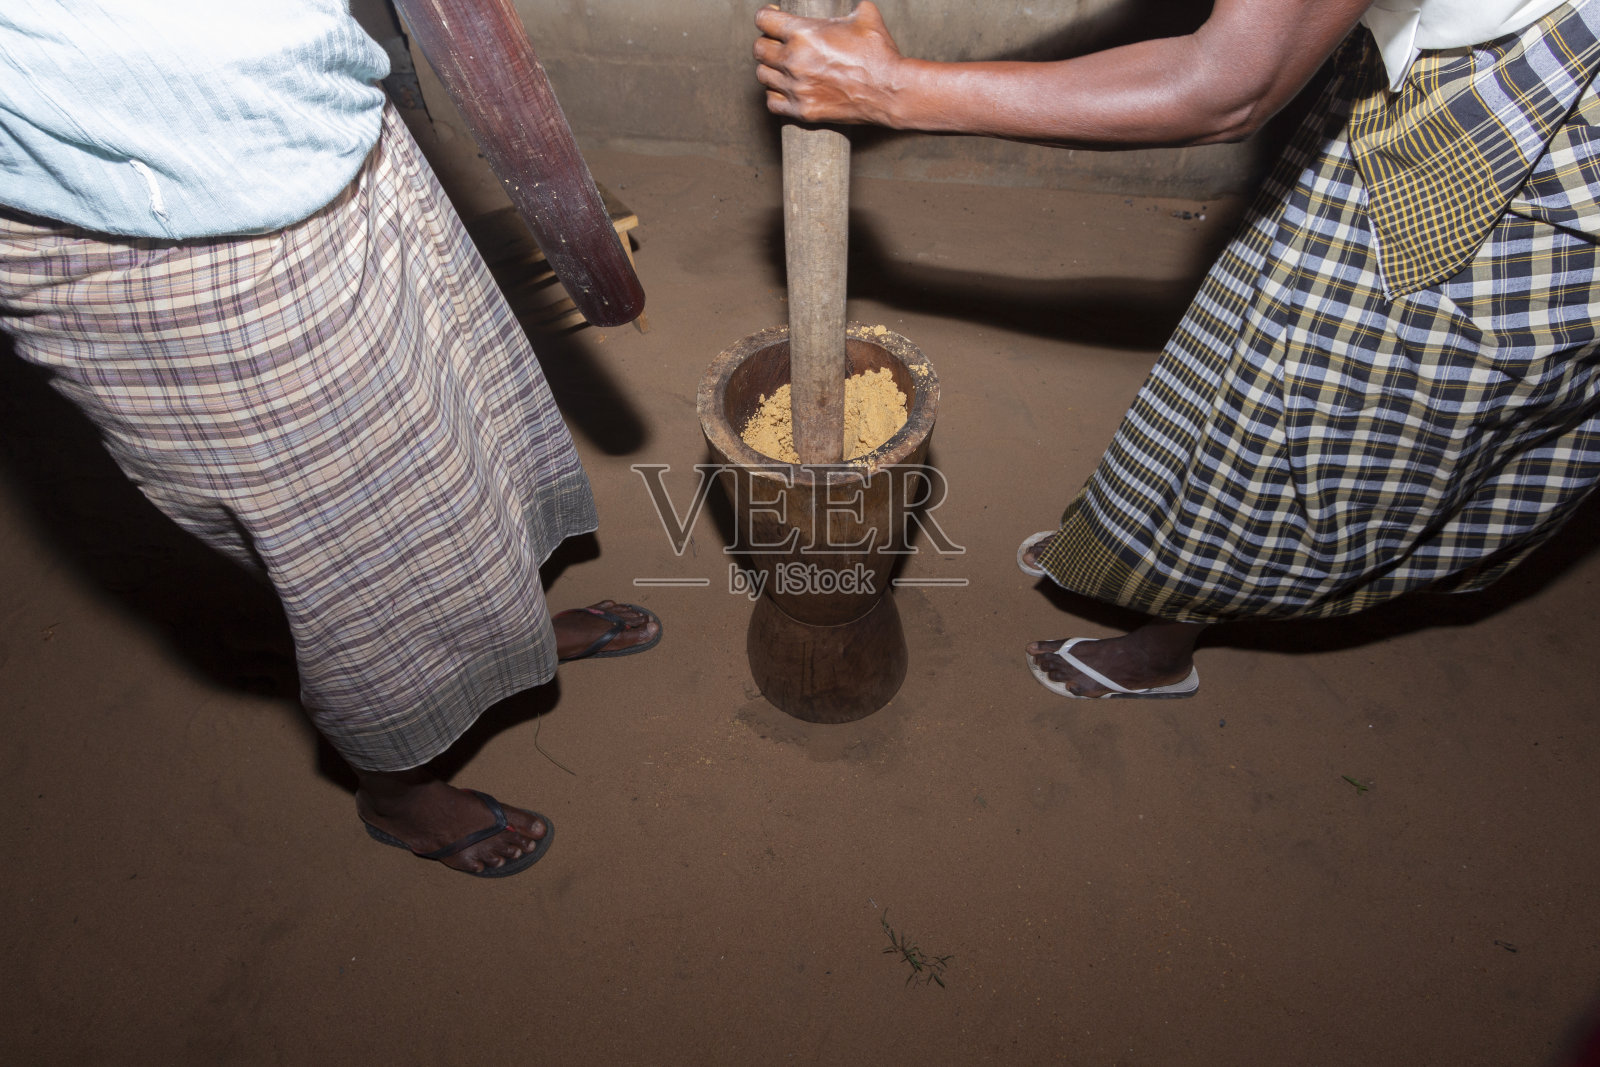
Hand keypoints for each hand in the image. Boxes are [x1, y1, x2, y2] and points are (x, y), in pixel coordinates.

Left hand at [753, 1, 904, 125]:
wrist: (890, 91)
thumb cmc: (878, 53)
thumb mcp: (864, 15)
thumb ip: (847, 4)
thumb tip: (848, 0)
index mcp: (803, 33)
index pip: (763, 20)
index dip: (767, 16)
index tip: (774, 18)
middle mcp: (793, 61)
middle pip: (759, 49)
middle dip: (767, 42)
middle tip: (779, 44)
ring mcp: (796, 88)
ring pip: (763, 75)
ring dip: (771, 69)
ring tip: (784, 66)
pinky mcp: (802, 110)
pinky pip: (772, 102)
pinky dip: (776, 94)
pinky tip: (787, 88)